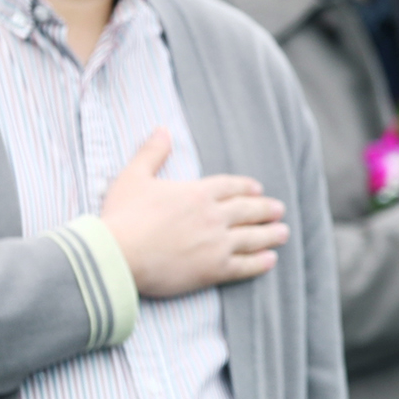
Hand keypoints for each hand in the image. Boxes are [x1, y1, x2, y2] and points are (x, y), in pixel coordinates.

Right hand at [100, 129, 287, 297]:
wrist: (115, 255)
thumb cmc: (121, 217)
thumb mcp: (132, 177)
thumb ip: (151, 153)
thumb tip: (162, 129)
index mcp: (197, 193)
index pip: (230, 187)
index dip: (246, 188)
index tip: (258, 190)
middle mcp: (213, 216)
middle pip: (248, 210)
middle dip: (265, 210)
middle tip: (279, 210)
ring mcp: (217, 243)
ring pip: (253, 237)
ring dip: (271, 234)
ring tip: (283, 232)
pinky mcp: (214, 269)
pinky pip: (245, 265)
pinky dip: (260, 262)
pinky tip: (270, 260)